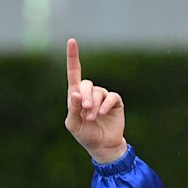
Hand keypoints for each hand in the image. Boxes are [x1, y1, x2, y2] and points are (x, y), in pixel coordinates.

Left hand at [65, 38, 126, 163]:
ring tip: (92, 118)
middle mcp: (90, 93)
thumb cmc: (85, 135)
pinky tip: (102, 113)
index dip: (73, 57)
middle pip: (86, 84)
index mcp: (77, 97)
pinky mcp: (115, 102)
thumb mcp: (74, 124)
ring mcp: (103, 97)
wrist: (102, 146)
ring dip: (94, 105)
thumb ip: (72, 109)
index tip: (71, 41)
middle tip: (86, 111)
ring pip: (98, 92)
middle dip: (85, 97)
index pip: (74, 73)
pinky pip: (111, 96)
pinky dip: (105, 104)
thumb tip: (75, 93)